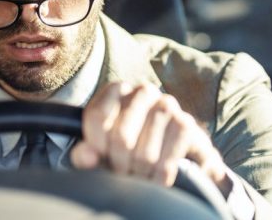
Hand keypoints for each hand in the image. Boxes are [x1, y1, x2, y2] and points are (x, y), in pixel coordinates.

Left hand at [71, 82, 231, 194]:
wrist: (181, 157)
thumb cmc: (133, 150)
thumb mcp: (104, 151)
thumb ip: (86, 154)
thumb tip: (85, 156)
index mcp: (117, 90)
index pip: (97, 116)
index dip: (96, 146)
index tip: (100, 159)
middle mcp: (143, 91)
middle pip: (121, 136)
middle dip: (120, 165)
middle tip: (122, 174)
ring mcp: (168, 105)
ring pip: (144, 153)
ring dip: (140, 175)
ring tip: (139, 177)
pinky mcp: (187, 125)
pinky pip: (166, 161)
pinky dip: (159, 179)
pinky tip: (158, 180)